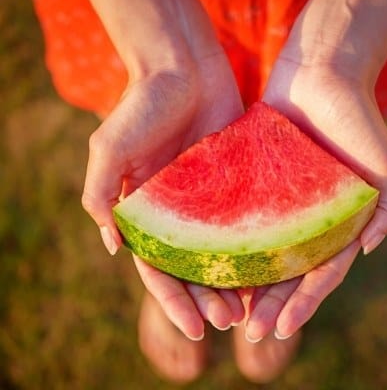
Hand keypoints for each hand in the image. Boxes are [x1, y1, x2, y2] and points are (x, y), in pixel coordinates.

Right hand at [81, 0, 245, 338]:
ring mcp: (210, 200)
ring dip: (235, 282)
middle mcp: (179, 213)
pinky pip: (248, 221)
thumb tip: (113, 247)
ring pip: (224, 251)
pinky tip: (273, 268)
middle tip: (231, 321)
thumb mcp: (110, 150)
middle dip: (208, 298)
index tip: (196, 330)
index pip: (159, 269)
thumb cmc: (141, 105)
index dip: (175, 301)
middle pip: (194, 268)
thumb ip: (102, 195)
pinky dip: (257, 247)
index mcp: (147, 213)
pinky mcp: (237, 181)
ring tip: (253, 308)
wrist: (183, 66)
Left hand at [243, 0, 386, 337]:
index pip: (320, 272)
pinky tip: (208, 264)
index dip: (304, 302)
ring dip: (246, 283)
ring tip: (226, 312)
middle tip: (250, 332)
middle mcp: (304, 219)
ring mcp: (276, 203)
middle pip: (286, 270)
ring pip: (258, 251)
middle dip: (271, 303)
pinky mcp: (251, 182)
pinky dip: (225, 243)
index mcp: (336, 223)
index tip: (282, 328)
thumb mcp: (386, 166)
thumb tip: (368, 250)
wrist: (321, 73)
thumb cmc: (357, 120)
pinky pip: (236, 217)